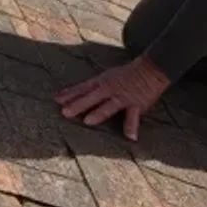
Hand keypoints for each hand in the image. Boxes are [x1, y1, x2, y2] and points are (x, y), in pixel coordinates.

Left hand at [55, 56, 170, 140]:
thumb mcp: (105, 77)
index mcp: (102, 82)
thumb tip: (68, 96)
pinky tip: (130, 138)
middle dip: (78, 104)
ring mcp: (123, 97)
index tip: (56, 100)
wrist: (151, 68)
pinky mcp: (136, 105)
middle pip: (91, 97)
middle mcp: (110, 89)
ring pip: (109, 105)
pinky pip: (133, 117)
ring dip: (99, 113)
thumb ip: (89, 88)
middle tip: (65, 113)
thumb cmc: (126, 74)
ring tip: (88, 121)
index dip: (69, 94)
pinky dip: (132, 127)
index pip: (83, 88)